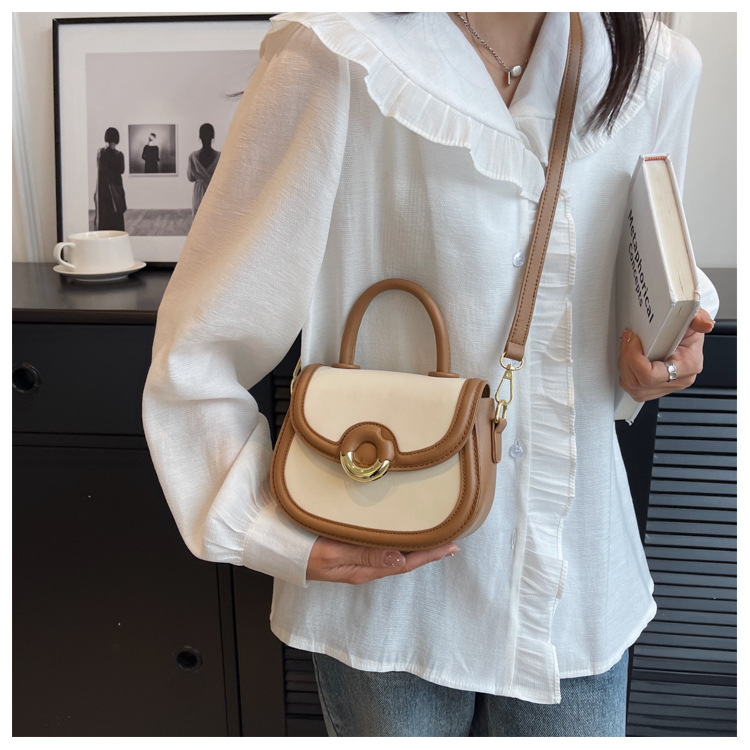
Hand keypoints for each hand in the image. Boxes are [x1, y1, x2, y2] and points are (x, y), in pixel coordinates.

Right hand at [306, 536, 458, 584]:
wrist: (274, 546)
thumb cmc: (299, 550)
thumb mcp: (331, 554)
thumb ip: (365, 556)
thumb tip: (400, 559)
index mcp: (363, 569)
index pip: (405, 563)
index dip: (429, 555)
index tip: (452, 547)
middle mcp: (363, 565)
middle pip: (404, 559)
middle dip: (428, 550)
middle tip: (451, 538)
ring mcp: (355, 558)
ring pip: (393, 552)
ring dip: (414, 544)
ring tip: (433, 534)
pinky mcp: (347, 548)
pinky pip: (379, 545)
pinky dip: (396, 538)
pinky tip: (400, 531)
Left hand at [618, 307, 713, 402]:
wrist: (684, 333)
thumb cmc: (687, 328)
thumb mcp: (692, 317)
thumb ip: (697, 318)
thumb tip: (705, 324)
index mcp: (688, 365)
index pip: (652, 375)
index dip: (634, 358)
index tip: (632, 339)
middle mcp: (678, 380)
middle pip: (639, 382)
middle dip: (627, 359)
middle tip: (627, 339)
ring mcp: (665, 387)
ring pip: (633, 387)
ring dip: (624, 366)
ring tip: (628, 348)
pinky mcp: (653, 389)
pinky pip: (632, 388)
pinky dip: (626, 374)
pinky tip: (630, 359)